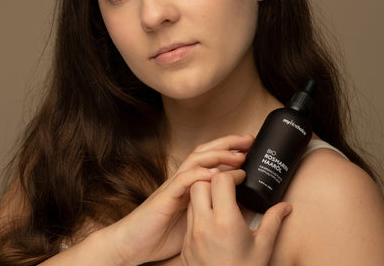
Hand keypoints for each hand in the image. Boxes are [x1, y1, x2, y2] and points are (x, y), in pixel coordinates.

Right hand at [109, 135, 253, 264]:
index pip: (210, 157)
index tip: (249, 146)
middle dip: (228, 143)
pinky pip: (182, 181)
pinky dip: (198, 175)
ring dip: (218, 155)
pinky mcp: (165, 197)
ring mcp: (173, 186)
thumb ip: (210, 207)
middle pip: (205, 151)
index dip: (229, 149)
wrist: (134, 242)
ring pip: (195, 160)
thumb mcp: (195, 218)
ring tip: (237, 155)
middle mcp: (182, 179)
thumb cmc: (163, 232)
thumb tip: (238, 204)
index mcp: (190, 182)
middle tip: (249, 140)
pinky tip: (213, 173)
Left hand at [181, 170, 291, 265]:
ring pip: (191, 199)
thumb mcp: (263, 247)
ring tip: (221, 202)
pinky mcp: (186, 245)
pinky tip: (213, 220)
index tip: (241, 177)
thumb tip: (286, 206)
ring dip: (204, 195)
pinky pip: (189, 218)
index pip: (220, 180)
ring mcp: (192, 235)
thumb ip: (273, 221)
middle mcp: (204, 225)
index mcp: (225, 222)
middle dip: (213, 180)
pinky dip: (199, 211)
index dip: (232, 174)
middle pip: (200, 184)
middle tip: (228, 186)